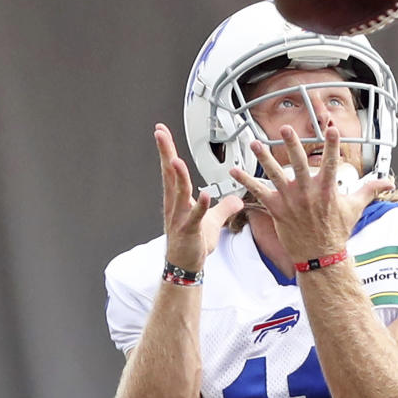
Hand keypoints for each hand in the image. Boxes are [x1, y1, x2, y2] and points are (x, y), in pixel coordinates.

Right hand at [154, 123, 242, 270]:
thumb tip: (237, 199)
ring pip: (178, 193)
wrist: (186, 266)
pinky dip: (198, 205)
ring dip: (178, 176)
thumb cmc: (194, 243)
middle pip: (169, 174)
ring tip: (176, 160)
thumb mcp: (213, 221)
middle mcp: (175, 205)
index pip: (172, 170)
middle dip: (165, 153)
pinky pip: (194, 217)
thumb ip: (225, 207)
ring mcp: (180, 218)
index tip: (162, 132)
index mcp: (178, 199)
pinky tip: (203, 194)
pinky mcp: (189, 231)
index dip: (168, 150)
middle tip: (160, 134)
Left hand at [229, 125, 392, 261]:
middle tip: (287, 129)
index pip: (332, 162)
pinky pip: (258, 192)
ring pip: (275, 175)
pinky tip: (233, 170)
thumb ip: (369, 190)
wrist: (321, 255)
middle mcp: (308, 193)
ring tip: (255, 143)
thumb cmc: (337, 231)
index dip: (332, 145)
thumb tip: (389, 182)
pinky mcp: (277, 209)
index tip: (331, 128)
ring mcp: (291, 201)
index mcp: (328, 189)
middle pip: (300, 164)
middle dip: (293, 145)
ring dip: (264, 158)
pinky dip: (245, 181)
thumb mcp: (355, 208)